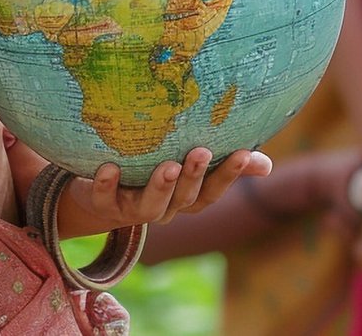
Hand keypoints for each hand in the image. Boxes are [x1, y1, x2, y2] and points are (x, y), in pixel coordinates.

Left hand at [58, 147, 272, 234]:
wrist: (95, 198)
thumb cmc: (148, 174)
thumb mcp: (185, 168)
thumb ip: (221, 164)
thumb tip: (266, 165)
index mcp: (184, 199)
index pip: (212, 192)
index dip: (228, 175)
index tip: (243, 152)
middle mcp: (163, 208)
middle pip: (184, 199)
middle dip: (194, 177)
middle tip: (201, 152)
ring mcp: (132, 209)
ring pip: (150, 207)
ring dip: (160, 186)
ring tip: (167, 165)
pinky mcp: (103, 204)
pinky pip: (104, 199)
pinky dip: (107, 185)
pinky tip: (109, 167)